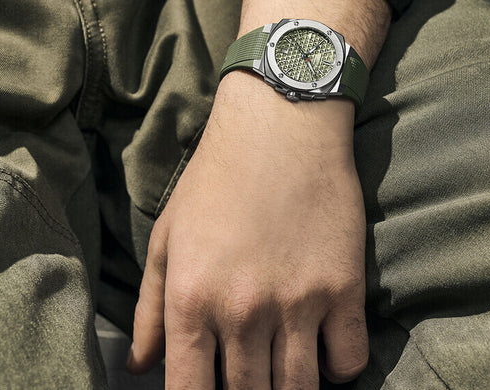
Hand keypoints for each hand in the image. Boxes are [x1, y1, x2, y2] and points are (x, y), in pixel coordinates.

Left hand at [127, 72, 367, 388]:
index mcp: (192, 297)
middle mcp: (244, 309)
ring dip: (289, 388)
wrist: (280, 126)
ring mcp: (299, 301)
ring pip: (299, 389)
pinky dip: (337, 367)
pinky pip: (349, 360)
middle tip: (249, 374)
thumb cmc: (218, 177)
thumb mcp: (168, 234)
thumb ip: (150, 306)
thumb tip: (140, 365)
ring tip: (282, 366)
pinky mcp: (344, 286)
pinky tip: (323, 347)